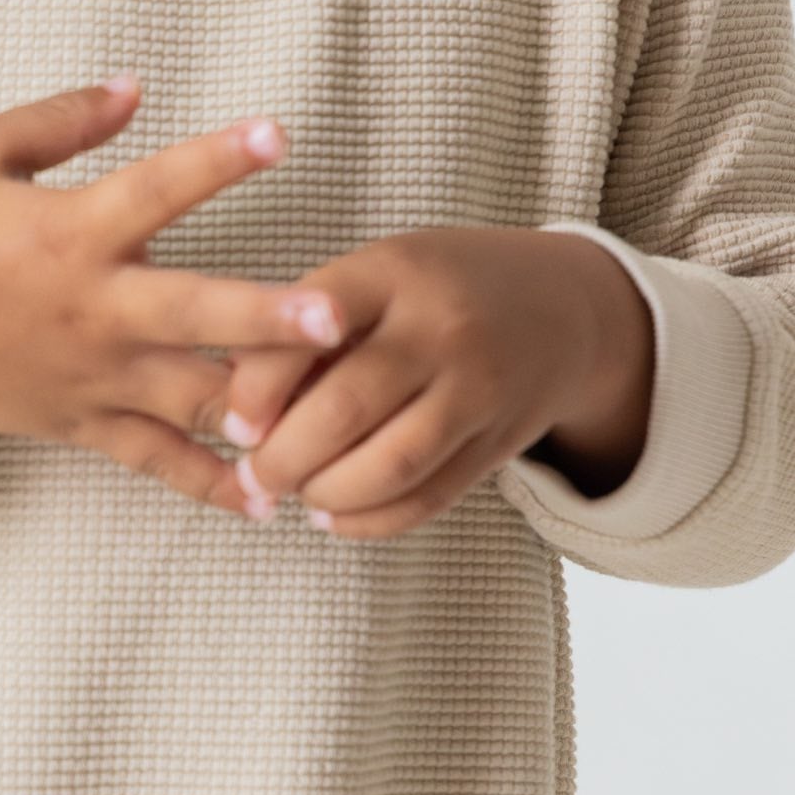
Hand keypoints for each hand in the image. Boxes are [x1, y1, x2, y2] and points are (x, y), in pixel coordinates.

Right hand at [0, 76, 335, 515]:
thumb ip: (61, 119)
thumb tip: (135, 86)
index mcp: (68, 232)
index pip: (154, 189)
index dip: (216, 160)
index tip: (278, 134)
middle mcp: (92, 308)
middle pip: (193, 314)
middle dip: (266, 317)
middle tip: (333, 316)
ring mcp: (93, 375)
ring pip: (190, 397)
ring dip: (260, 406)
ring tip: (331, 416)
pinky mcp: (84, 424)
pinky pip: (158, 462)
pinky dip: (214, 486)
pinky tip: (273, 501)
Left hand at [218, 226, 655, 537]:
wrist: (565, 308)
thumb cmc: (436, 289)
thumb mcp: (376, 275)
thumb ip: (308, 325)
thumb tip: (229, 399)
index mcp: (393, 273)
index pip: (308, 330)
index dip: (257, 389)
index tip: (233, 427)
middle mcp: (441, 329)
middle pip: (345, 410)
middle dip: (283, 458)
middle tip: (253, 476)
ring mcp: (478, 389)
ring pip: (389, 465)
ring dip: (325, 494)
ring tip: (293, 494)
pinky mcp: (500, 443)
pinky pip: (428, 499)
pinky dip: (371, 521)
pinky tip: (335, 517)